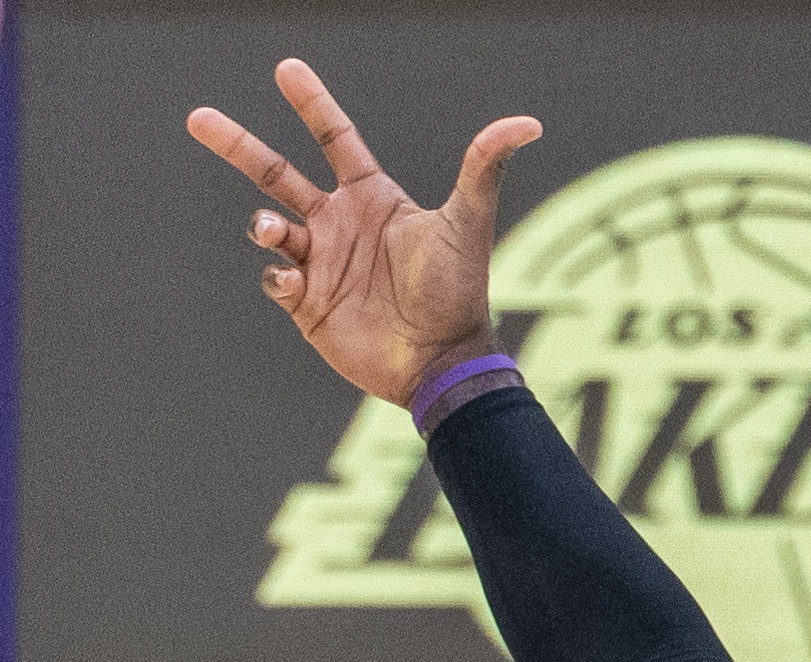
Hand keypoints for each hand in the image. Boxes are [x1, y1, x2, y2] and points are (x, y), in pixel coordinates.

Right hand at [186, 59, 540, 405]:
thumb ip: (484, 168)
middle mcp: (341, 225)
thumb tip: (528, 124)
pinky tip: (295, 279)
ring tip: (272, 230)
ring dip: (262, 224)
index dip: (312, 104)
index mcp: (373, 199)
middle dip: (238, 145)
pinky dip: (276, 275)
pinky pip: (275, 279)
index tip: (287, 68)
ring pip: (268, 227)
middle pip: (276, 175)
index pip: (334, 139)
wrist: (442, 359)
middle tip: (197, 117)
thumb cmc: (458, 291)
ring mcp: (321, 263)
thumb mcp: (467, 224)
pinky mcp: (308, 304)